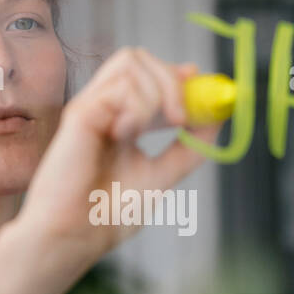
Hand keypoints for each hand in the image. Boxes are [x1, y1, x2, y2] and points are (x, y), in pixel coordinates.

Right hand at [16, 47, 221, 269]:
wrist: (75, 236)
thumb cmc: (106, 214)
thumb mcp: (162, 176)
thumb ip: (189, 147)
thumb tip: (218, 116)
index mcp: (119, 119)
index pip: (147, 74)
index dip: (175, 73)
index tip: (199, 84)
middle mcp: (103, 107)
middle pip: (138, 57)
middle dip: (171, 80)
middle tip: (180, 120)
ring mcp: (90, 107)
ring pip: (131, 61)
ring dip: (155, 94)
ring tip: (146, 133)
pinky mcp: (80, 113)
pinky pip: (121, 87)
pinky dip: (137, 108)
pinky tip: (124, 135)